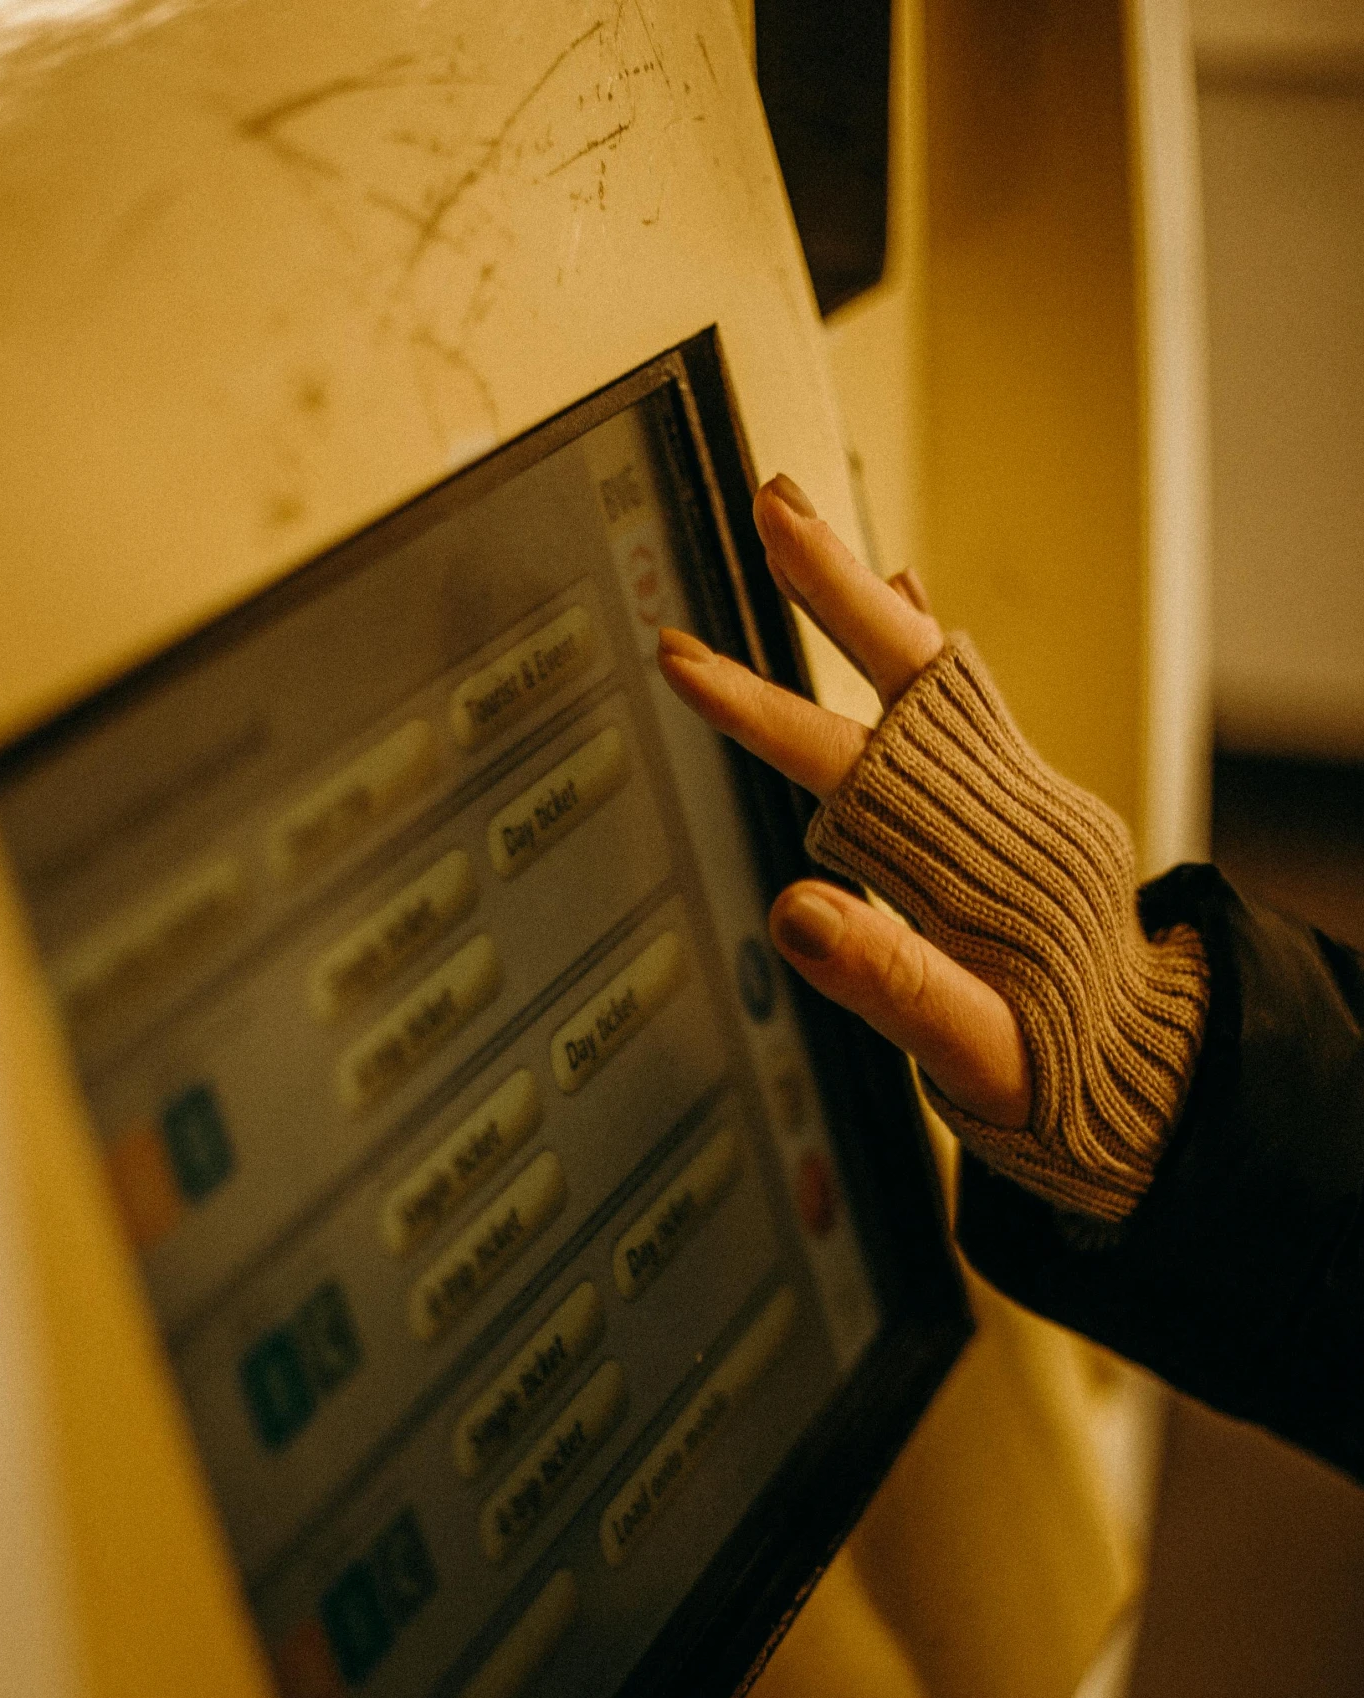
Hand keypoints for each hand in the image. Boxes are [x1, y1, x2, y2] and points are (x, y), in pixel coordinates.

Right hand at [657, 475, 1032, 1130]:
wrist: (1138, 1062)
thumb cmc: (1051, 1068)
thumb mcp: (971, 1049)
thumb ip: (890, 981)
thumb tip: (794, 910)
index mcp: (970, 864)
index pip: (845, 766)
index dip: (758, 710)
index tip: (683, 659)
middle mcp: (998, 806)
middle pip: (906, 675)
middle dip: (833, 588)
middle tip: (772, 504)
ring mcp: (1012, 793)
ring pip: (932, 670)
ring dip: (862, 596)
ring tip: (799, 517)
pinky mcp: (1014, 799)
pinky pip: (967, 700)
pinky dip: (928, 645)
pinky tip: (905, 593)